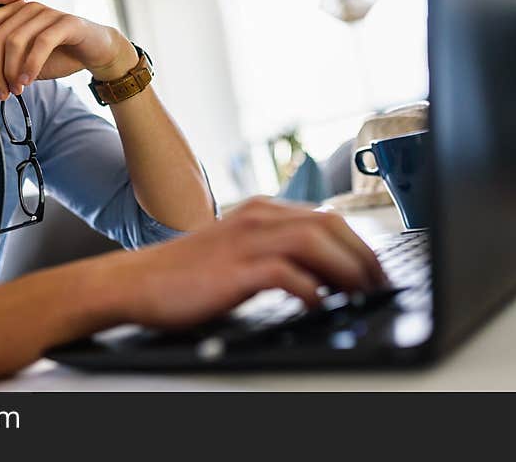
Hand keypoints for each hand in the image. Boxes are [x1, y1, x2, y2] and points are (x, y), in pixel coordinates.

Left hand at [0, 1, 137, 100]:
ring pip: (15, 41)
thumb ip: (2, 78)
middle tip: (1, 92)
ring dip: (11, 72)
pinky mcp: (66, 22)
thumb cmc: (58, 56)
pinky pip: (41, 43)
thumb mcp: (24, 70)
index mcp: (12, 13)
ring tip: (16, 90)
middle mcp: (26, 8)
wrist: (95, 52)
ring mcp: (46, 12)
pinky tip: (28, 81)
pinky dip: (30, 66)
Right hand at [93, 197, 388, 330]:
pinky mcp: (234, 268)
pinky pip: (287, 273)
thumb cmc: (185, 273)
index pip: (326, 217)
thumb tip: (322, 276)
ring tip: (360, 295)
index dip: (358, 243)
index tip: (374, 270)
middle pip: (329, 224)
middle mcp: (257, 217)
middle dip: (362, 255)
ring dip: (346, 270)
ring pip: (315, 242)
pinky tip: (317, 304)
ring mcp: (245, 240)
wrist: (136, 281)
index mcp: (261, 211)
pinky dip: (311, 289)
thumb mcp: (236, 251)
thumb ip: (275, 252)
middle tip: (379, 284)